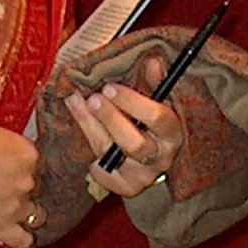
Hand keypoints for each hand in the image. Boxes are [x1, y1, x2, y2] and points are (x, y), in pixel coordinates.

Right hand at [0, 124, 42, 247]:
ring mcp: (15, 206)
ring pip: (33, 212)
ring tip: (6, 207)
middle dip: (21, 186)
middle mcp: (26, 180)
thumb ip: (9, 146)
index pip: (37, 162)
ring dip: (22, 210)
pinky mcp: (0, 228)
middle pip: (36, 186)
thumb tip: (12, 154)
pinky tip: (19, 235)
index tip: (11, 167)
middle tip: (1, 185)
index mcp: (27, 153)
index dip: (22, 166)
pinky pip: (23, 240)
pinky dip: (23, 239)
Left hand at [61, 52, 184, 199]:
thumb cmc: (151, 125)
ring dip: (90, 127)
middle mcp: (160, 159)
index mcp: (172, 134)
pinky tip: (75, 131)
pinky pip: (100, 170)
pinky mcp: (122, 187)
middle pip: (134, 143)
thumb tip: (152, 61)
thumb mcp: (158, 102)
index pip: (157, 118)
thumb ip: (154, 83)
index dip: (132, 102)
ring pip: (111, 154)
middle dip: (110, 119)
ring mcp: (141, 177)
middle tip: (92, 98)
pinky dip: (86, 150)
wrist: (151, 161)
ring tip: (75, 103)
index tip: (109, 87)